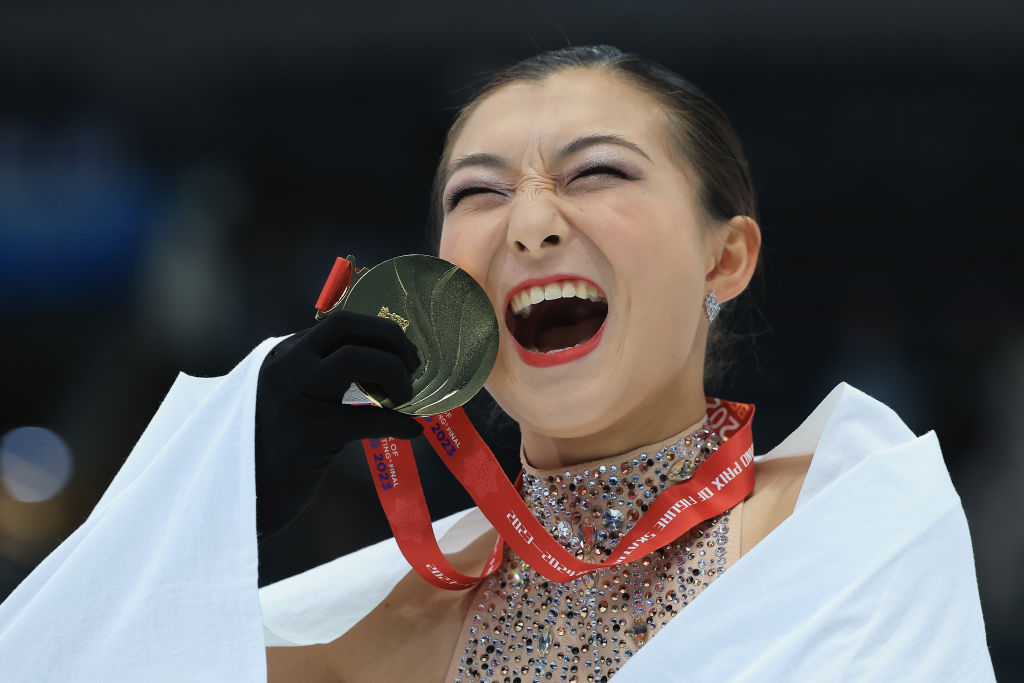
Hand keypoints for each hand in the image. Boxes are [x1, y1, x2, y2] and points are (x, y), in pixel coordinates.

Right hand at [254, 310, 422, 538]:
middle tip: (414, 369)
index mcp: (286, 355)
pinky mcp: (308, 434)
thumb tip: (387, 369)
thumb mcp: (293, 402)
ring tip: (406, 400)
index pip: (341, 322)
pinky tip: (412, 432)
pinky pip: (367, 417)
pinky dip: (398, 423)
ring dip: (395, 375)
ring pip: (357, 359)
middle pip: (349, 329)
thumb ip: (324, 380)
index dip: (381, 331)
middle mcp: (287, 366)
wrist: (238, 498)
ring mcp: (294, 397)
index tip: (405, 353)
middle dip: (392, 341)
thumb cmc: (274, 451)